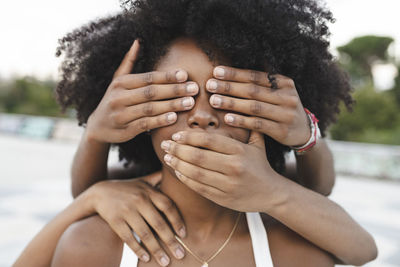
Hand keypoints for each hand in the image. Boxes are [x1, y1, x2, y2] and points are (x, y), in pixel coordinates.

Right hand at [86, 39, 198, 143]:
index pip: (148, 78)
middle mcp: (120, 97)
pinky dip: (160, 121)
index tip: (185, 75)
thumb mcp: (117, 80)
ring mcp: (122, 114)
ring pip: (150, 108)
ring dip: (171, 105)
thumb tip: (137, 41)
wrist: (98, 127)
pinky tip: (174, 118)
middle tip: (194, 88)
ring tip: (189, 103)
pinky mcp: (125, 130)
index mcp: (121, 83)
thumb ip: (129, 62)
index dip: (167, 76)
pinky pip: (145, 124)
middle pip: (151, 92)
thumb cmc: (114, 100)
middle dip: (174, 90)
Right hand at [87, 173, 185, 265]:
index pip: (168, 206)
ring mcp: (127, 210)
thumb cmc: (128, 189)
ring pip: (145, 233)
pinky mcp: (115, 220)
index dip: (177, 221)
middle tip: (181, 255)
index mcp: (149, 191)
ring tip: (165, 262)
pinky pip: (129, 238)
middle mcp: (139, 200)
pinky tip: (146, 258)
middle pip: (159, 223)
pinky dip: (138, 249)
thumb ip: (159, 179)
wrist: (99, 193)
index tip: (184, 235)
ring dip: (157, 250)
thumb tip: (177, 174)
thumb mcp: (143, 181)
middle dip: (171, 241)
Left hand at [161, 130, 281, 211]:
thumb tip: (230, 107)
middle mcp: (233, 167)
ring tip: (167, 157)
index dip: (189, 137)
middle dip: (178, 149)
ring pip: (195, 173)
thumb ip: (246, 126)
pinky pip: (199, 187)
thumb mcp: (257, 143)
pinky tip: (177, 171)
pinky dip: (185, 179)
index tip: (176, 134)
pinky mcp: (223, 198)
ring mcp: (228, 184)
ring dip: (178, 164)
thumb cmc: (260, 165)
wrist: (272, 193)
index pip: (208, 140)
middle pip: (198, 156)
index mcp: (239, 151)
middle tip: (165, 144)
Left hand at [206, 66, 310, 146]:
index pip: (255, 76)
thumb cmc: (282, 108)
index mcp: (284, 83)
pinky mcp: (282, 131)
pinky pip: (259, 125)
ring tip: (214, 101)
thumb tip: (236, 63)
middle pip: (253, 90)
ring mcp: (285, 114)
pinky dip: (242, 121)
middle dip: (229, 87)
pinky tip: (227, 119)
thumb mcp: (278, 91)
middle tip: (210, 85)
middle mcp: (286, 96)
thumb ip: (262, 82)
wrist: (303, 132)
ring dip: (232, 103)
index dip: (235, 73)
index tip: (216, 71)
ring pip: (254, 107)